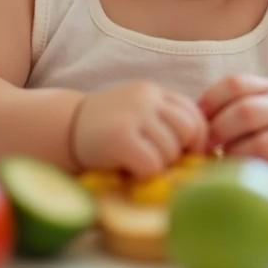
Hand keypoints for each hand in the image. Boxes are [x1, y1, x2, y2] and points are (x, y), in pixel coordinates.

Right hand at [71, 81, 207, 177]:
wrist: (62, 129)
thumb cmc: (106, 132)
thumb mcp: (139, 116)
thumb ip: (166, 124)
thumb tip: (204, 155)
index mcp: (155, 92)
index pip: (195, 114)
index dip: (194, 140)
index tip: (182, 155)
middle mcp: (146, 98)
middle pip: (189, 130)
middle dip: (179, 153)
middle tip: (158, 162)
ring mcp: (133, 115)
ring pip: (171, 150)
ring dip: (158, 166)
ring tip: (137, 164)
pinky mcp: (120, 137)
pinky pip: (152, 164)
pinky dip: (144, 174)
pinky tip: (128, 171)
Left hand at [199, 74, 267, 166]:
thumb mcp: (255, 100)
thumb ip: (226, 106)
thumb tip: (187, 123)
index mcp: (267, 88)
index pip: (235, 84)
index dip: (210, 100)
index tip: (197, 118)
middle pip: (246, 112)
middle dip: (219, 130)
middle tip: (204, 145)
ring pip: (261, 143)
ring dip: (235, 154)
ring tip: (223, 158)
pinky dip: (251, 171)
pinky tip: (239, 171)